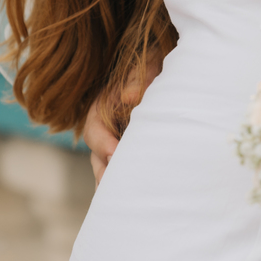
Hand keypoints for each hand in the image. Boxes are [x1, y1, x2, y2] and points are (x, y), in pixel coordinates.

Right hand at [81, 46, 163, 183]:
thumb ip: (137, 78)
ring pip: (111, 164)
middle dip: (106, 172)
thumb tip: (130, 97)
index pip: (95, 128)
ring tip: (125, 201)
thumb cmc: (154, 59)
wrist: (166, 62)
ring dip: (116, 181)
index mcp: (103, 104)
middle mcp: (107, 126)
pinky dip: (130, 178)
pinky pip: (128, 165)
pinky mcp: (134, 147)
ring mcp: (119, 138)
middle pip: (99, 154)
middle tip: (115, 189)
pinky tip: (141, 194)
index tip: (114, 153)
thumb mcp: (146, 62)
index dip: (102, 142)